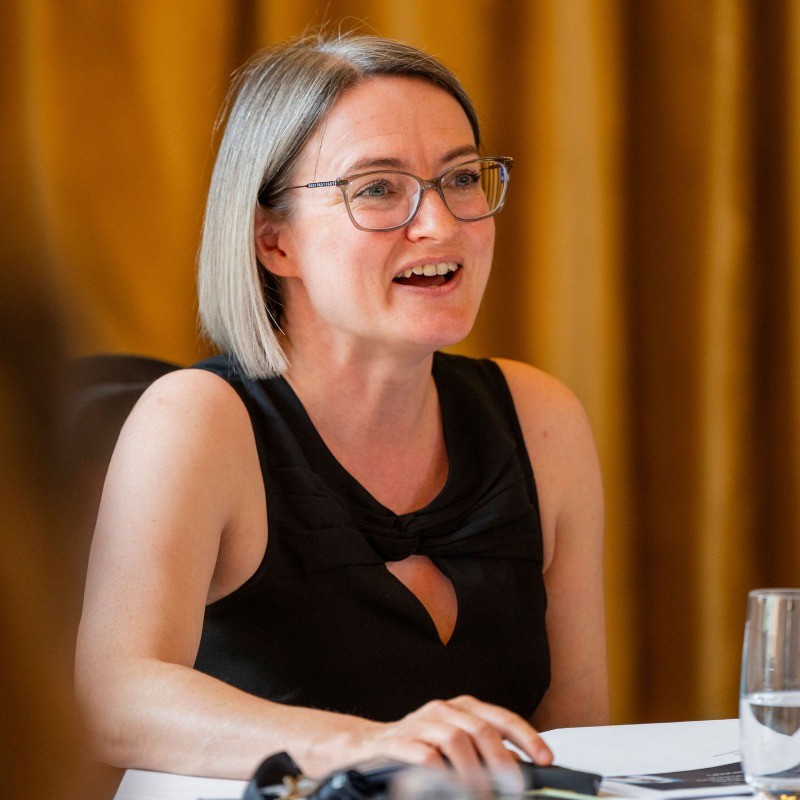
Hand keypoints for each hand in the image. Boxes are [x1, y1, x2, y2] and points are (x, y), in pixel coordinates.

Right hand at [349, 696, 551, 777]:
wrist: (364, 747)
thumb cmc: (417, 747)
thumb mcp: (454, 744)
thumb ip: (484, 752)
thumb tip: (520, 769)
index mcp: (461, 708)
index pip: (500, 717)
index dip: (526, 736)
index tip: (546, 758)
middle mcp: (443, 710)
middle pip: (481, 728)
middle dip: (503, 760)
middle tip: (514, 788)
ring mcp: (419, 724)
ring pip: (456, 739)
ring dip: (474, 772)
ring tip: (481, 795)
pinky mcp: (398, 742)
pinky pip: (425, 754)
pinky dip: (442, 773)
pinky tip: (448, 787)